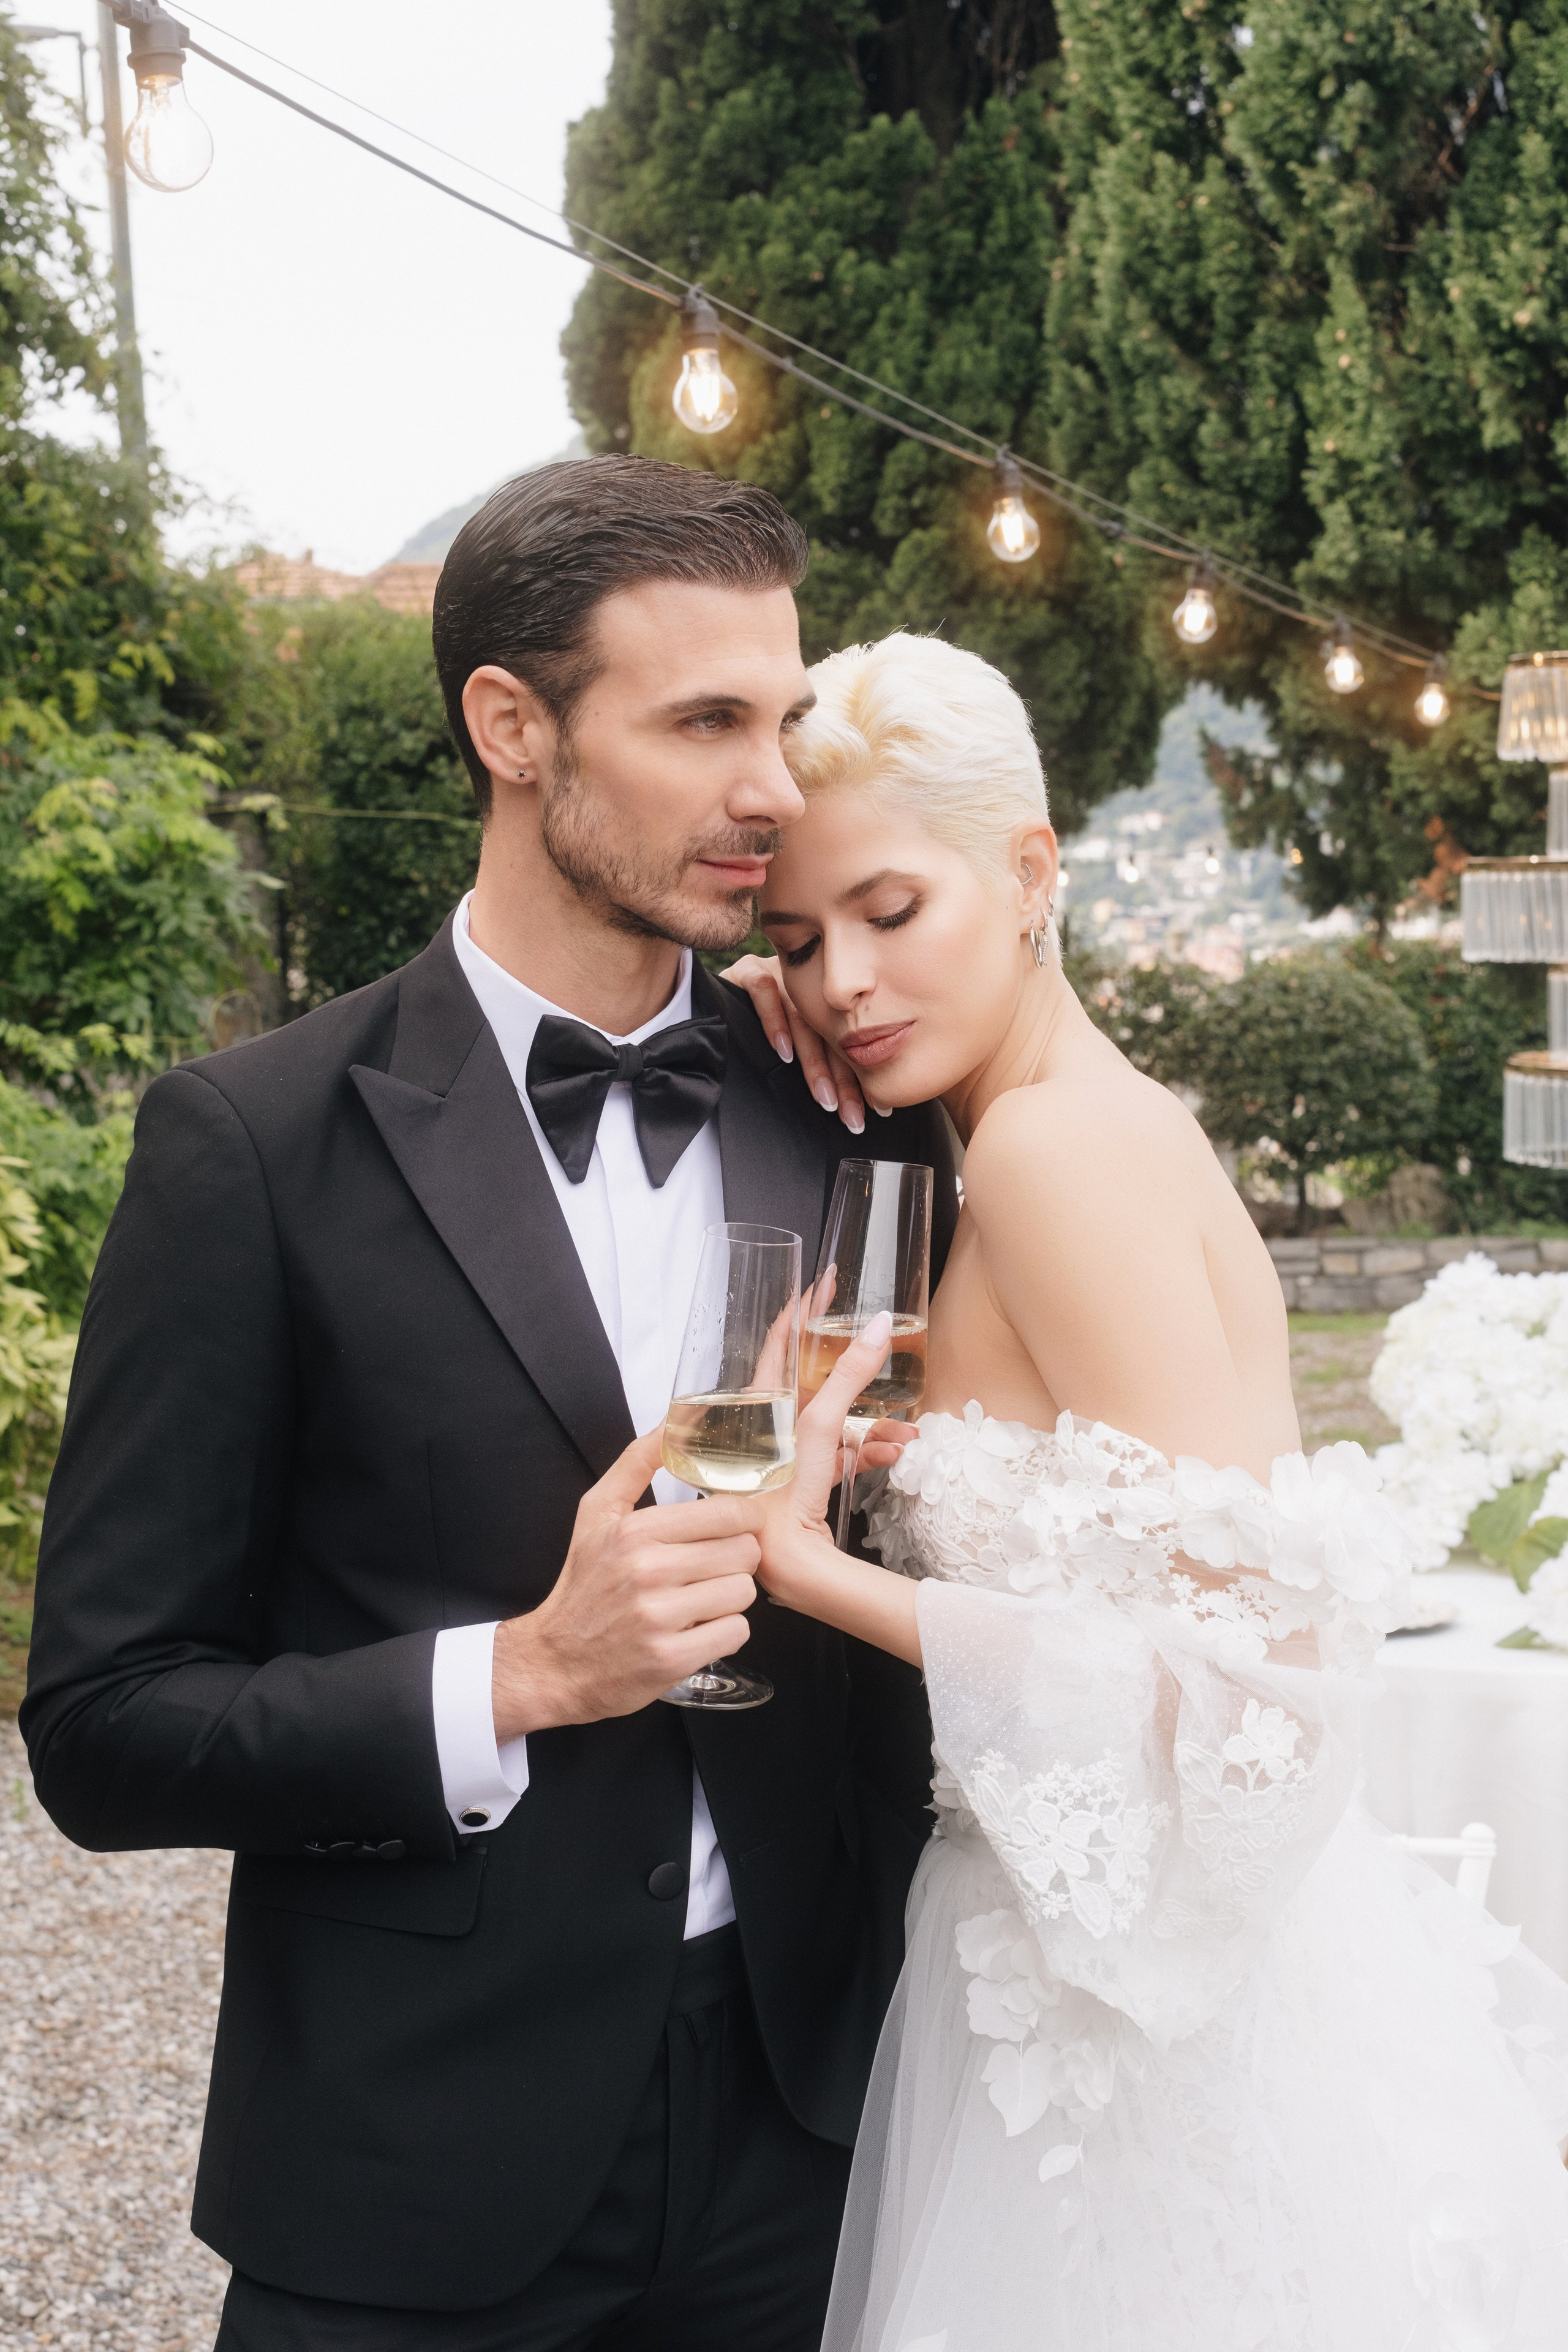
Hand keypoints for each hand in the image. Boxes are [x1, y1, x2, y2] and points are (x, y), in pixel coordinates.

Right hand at [491, 1429, 761, 1739]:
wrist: (555, 1662)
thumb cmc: (583, 1585)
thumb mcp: (596, 1513)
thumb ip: (637, 1462)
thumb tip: (673, 1421)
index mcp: (634, 1531)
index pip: (729, 1512)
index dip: (743, 1519)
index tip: (733, 1528)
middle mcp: (647, 1572)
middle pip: (744, 1551)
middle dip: (736, 1559)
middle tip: (712, 1567)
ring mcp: (659, 1618)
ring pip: (743, 1592)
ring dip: (730, 1597)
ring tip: (701, 1598)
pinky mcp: (672, 1659)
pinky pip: (736, 1632)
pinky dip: (723, 1632)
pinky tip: (697, 1628)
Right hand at [722, 953, 873, 1134]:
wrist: (706, 993)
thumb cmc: (749, 1027)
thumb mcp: (793, 1049)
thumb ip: (819, 1063)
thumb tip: (847, 1107)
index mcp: (822, 1002)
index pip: (848, 1041)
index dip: (861, 1077)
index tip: (876, 1109)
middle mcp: (805, 986)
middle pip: (831, 1033)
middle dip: (843, 1079)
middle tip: (850, 1114)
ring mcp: (778, 974)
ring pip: (803, 1018)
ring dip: (814, 1062)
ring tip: (823, 1095)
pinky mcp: (748, 970)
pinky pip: (764, 991)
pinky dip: (774, 1022)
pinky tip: (782, 1052)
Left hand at [759, 1314, 905, 1598]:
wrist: (784, 1565)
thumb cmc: (781, 1500)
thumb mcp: (819, 1427)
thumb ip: (848, 1376)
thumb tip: (877, 1325)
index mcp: (760, 1405)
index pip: (778, 1340)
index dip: (801, 1309)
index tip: (823, 1283)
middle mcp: (771, 1426)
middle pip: (816, 1381)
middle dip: (856, 1372)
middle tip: (878, 1344)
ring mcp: (791, 1454)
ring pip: (839, 1421)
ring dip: (875, 1424)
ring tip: (905, 1431)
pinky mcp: (807, 1482)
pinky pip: (844, 1455)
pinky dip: (870, 1452)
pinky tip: (895, 1456)